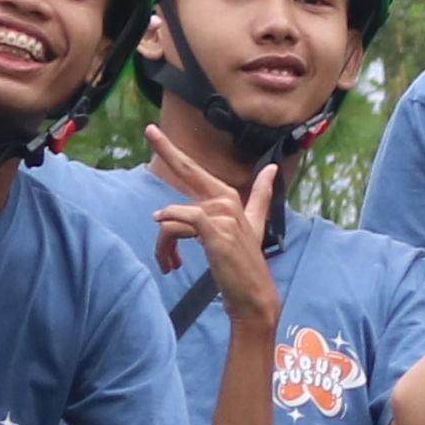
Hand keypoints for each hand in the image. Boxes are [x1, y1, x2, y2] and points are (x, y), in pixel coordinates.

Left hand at [147, 137, 281, 339]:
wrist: (253, 294)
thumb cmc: (246, 263)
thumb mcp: (254, 225)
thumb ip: (261, 196)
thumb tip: (273, 168)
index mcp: (228, 197)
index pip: (195, 170)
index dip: (173, 149)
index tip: (152, 130)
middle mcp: (226, 200)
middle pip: (188, 170)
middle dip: (167, 149)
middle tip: (150, 130)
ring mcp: (222, 214)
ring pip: (173, 218)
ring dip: (164, 246)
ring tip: (169, 265)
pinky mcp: (216, 230)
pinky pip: (182, 221)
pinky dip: (169, 231)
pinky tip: (166, 249)